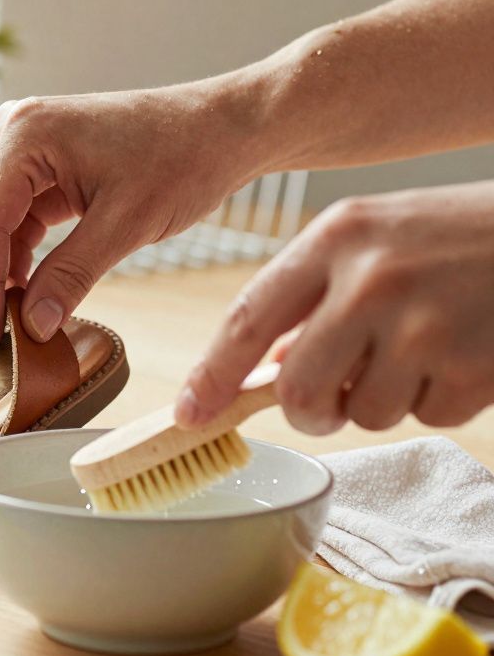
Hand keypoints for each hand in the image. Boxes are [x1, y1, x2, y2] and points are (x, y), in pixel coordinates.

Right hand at [0, 84, 261, 349]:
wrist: (223, 128)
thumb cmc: (184, 159)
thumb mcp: (128, 224)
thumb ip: (71, 275)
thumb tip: (32, 327)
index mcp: (26, 135)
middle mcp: (11, 130)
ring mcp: (21, 144)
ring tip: (12, 318)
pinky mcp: (37, 163)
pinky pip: (7, 216)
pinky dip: (12, 256)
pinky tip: (28, 291)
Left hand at [177, 180, 493, 433]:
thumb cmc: (461, 238)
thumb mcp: (377, 239)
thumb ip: (315, 295)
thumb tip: (266, 368)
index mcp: (336, 237)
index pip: (249, 316)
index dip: (212, 374)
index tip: (190, 413)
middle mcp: (371, 279)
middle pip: (297, 390)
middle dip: (310, 408)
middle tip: (332, 397)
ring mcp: (424, 325)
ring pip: (361, 413)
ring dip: (384, 399)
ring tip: (425, 346)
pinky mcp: (472, 366)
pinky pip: (424, 417)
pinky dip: (439, 400)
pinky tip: (465, 353)